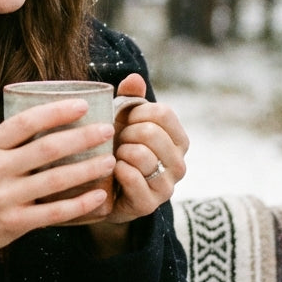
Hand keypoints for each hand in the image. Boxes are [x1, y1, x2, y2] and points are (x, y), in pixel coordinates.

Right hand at [0, 98, 116, 263]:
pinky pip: (55, 212)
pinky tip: (99, 196)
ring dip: (88, 169)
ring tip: (110, 160)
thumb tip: (54, 115)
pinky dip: (80, 204)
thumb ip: (11, 139)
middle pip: (47, 148)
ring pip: (56, 180)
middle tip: (108, 129)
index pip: (26, 122)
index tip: (83, 104)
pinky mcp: (15, 223)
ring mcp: (5, 197)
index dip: (57, 111)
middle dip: (83, 137)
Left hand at [104, 72, 189, 224]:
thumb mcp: (122, 122)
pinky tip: (113, 172)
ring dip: (119, 152)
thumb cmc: (116, 150)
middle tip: (118, 142)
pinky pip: (131, 177)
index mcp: (178, 140)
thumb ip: (130, 99)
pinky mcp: (148, 204)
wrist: (103, 191)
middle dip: (126, 133)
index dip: (137, 112)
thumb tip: (134, 77)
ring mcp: (166, 186)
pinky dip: (116, 170)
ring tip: (115, 157)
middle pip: (151, 132)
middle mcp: (179, 164)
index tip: (126, 121)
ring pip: (141, 155)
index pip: (163, 113)